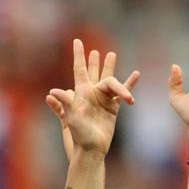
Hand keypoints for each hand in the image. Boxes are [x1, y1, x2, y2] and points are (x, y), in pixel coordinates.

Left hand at [49, 40, 135, 157]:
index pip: (79, 69)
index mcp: (81, 92)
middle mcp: (91, 93)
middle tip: (94, 51)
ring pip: (109, 79)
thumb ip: (64, 103)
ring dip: (110, 67)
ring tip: (112, 54)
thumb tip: (52, 91)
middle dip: (93, 61)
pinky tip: (136, 74)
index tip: (76, 41)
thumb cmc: (79, 133)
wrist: (92, 148)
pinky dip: (129, 83)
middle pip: (94, 71)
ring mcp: (103, 99)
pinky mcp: (113, 107)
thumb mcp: (70, 117)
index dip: (78, 55)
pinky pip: (122, 92)